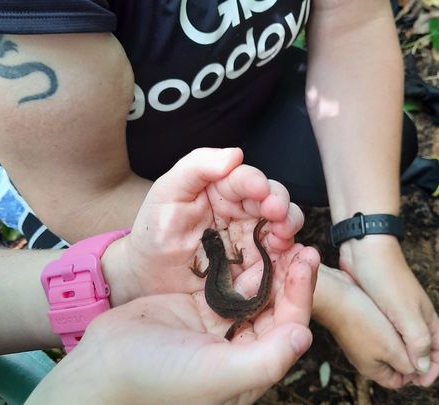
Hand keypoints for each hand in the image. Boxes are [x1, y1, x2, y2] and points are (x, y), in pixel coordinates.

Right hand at [28, 246, 318, 404]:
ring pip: (255, 287)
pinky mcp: (200, 305)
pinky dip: (241, 259)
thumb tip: (303, 335)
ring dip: (268, 261)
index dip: (301, 292)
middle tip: (298, 238)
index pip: (289, 325)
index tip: (306, 257)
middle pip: (275, 303)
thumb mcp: (214, 374)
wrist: (101, 367)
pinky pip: (229, 278)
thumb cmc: (156, 378)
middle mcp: (240, 345)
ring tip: (276, 232)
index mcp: (251, 365)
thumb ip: (264, 360)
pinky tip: (247, 238)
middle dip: (289, 271)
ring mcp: (219, 324)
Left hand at [103, 147, 303, 304]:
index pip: (245, 179)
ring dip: (289, 224)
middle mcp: (242, 208)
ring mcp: (251, 236)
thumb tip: (235, 154)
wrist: (148, 277)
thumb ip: (196, 167)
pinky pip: (279, 255)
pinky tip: (287, 252)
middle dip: (279, 203)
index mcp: (222, 187)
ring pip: (282, 223)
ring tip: (283, 235)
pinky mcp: (256, 263)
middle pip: (273, 198)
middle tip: (276, 213)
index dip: (255, 182)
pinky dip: (290, 251)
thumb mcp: (167, 193)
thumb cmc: (155, 231)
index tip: (259, 190)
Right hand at [313, 264, 414, 387]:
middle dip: (408, 354)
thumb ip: (408, 362)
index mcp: (373, 369)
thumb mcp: (392, 347)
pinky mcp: (357, 325)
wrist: (336, 295)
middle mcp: (364, 358)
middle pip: (393, 363)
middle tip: (419, 340)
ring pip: (387, 345)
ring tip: (408, 326)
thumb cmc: (362, 321)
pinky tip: (392, 315)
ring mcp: (359, 341)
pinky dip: (388, 326)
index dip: (414, 374)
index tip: (425, 359)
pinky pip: (378, 330)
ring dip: (399, 338)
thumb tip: (419, 370)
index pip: (398, 381)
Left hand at [340, 236, 438, 386]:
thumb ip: (417, 341)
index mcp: (426, 315)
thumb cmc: (386, 279)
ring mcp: (396, 307)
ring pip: (403, 336)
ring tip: (388, 367)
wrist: (364, 249)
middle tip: (402, 379)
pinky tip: (372, 345)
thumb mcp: (405, 313)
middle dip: (417, 363)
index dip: (435, 366)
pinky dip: (384, 340)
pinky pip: (386, 327)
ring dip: (400, 353)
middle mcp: (413, 312)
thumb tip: (422, 366)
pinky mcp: (379, 303)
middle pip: (423, 343)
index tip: (420, 382)